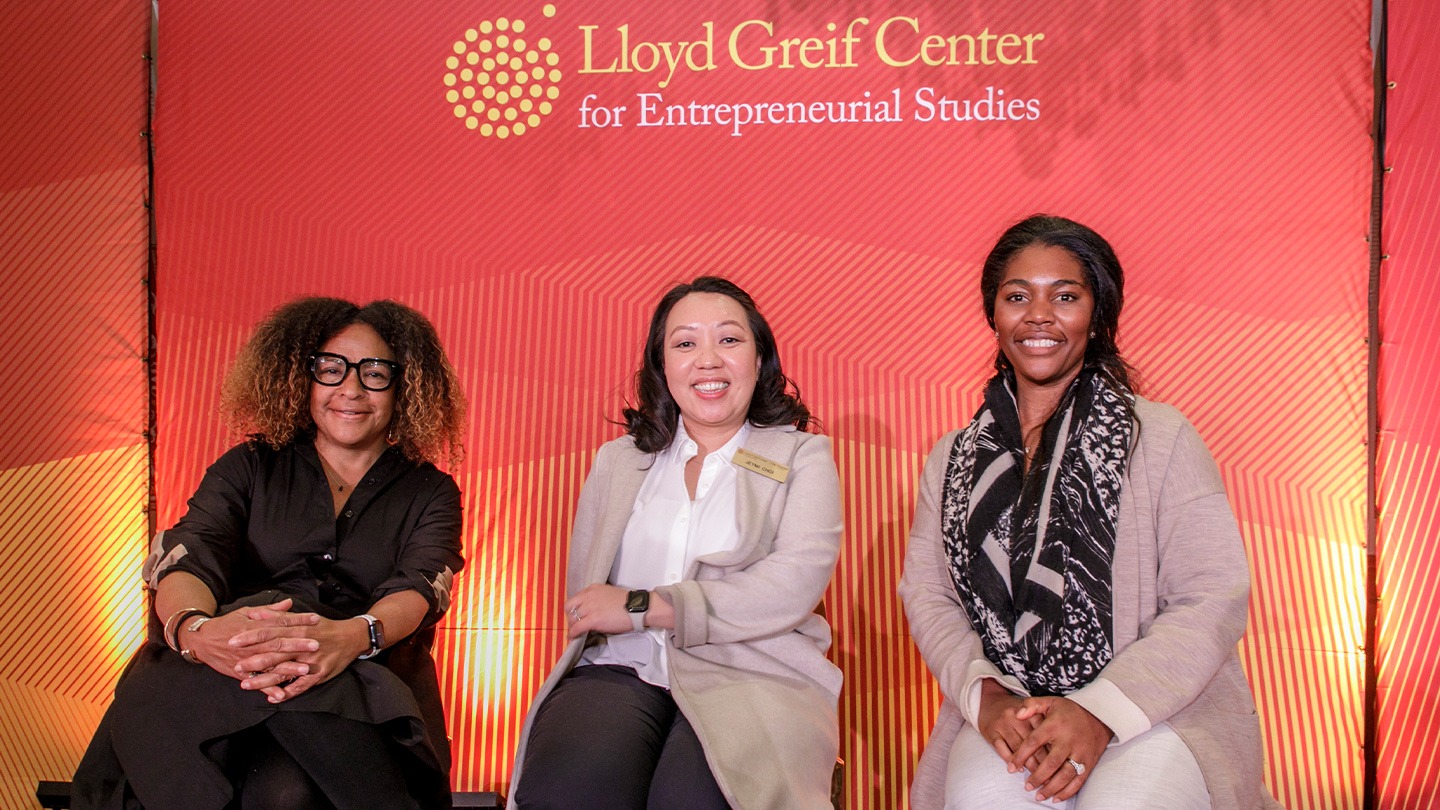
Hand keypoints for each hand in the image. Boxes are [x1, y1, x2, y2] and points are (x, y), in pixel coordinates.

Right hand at [178, 597, 318, 699]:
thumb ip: (269, 610)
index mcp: (256, 625)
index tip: (315, 620)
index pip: (281, 622)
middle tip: (316, 644)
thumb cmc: (226, 624)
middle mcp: (253, 644)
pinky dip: (268, 688)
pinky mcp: (241, 673)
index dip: (299, 621)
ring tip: (305, 669)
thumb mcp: (246, 612)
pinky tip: (281, 695)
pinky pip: (257, 682)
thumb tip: (289, 603)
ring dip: (288, 668)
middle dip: (298, 645)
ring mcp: (247, 660)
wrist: (201, 640)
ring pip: (270, 664)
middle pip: (278, 643)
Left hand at [236, 615, 370, 702]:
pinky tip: (274, 698)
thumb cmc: (325, 627)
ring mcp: (311, 661)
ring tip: (246, 685)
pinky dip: (287, 693)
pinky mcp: (319, 674)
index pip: (270, 632)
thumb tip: (259, 613)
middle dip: (253, 661)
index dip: (251, 637)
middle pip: (274, 653)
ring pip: (284, 672)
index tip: (233, 641)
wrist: (352, 637)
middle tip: (235, 667)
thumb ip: (281, 616)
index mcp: (298, 629)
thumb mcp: (304, 617)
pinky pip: (301, 686)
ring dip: (264, 680)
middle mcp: (302, 645)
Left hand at [564, 584, 633, 638]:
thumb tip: (593, 609)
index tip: (576, 614)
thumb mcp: (609, 593)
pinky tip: (573, 637)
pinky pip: (577, 628)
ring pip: (572, 619)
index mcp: (593, 588)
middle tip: (574, 623)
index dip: (574, 608)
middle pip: (570, 608)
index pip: (575, 598)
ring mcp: (590, 607)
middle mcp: (589, 596)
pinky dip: (573, 634)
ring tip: (575, 632)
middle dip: (570, 617)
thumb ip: (598, 598)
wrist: (637, 607)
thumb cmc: (628, 602)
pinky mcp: (593, 619)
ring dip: (572, 626)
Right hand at [975, 679, 1046, 772]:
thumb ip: (1042, 727)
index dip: (1051, 752)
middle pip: (1032, 743)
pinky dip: (1010, 760)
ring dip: (1027, 764)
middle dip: (1041, 762)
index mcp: (1029, 712)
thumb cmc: (1015, 713)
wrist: (990, 701)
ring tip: (1035, 776)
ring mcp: (1003, 724)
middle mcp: (1016, 717)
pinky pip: (1001, 748)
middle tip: (1050, 777)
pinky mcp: (991, 732)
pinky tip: (1016, 768)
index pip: (1043, 735)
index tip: (1059, 766)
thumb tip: (1055, 753)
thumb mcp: (1030, 713)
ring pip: (1017, 747)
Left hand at [1010, 696, 1111, 801]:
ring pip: (1065, 775)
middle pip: (1050, 763)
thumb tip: (1017, 714)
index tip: (1011, 768)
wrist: (1099, 716)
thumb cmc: (1069, 711)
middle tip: (1026, 787)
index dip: (1021, 756)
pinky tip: (1056, 798)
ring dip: (1051, 788)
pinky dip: (1068, 791)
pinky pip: (1079, 780)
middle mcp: (1068, 740)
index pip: (1034, 742)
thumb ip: (1031, 705)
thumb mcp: (1050, 702)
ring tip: (1038, 795)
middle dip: (1037, 777)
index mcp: (1054, 725)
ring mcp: (1080, 752)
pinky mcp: (1090, 762)